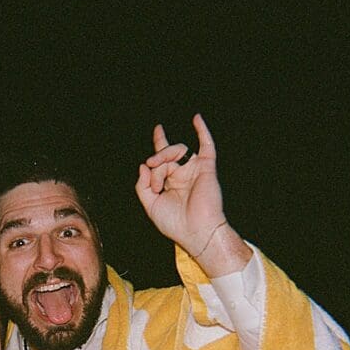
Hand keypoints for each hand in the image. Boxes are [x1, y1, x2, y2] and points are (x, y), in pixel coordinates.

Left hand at [135, 114, 226, 256]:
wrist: (197, 231)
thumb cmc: (175, 223)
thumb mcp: (151, 206)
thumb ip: (143, 185)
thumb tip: (144, 164)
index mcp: (170, 182)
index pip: (162, 159)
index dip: (159, 144)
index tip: (158, 130)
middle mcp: (182, 174)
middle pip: (164, 155)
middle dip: (155, 165)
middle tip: (155, 183)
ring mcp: (194, 169)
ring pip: (177, 149)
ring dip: (165, 157)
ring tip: (161, 174)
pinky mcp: (206, 168)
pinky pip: (206, 146)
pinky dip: (202, 131)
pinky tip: (196, 118)